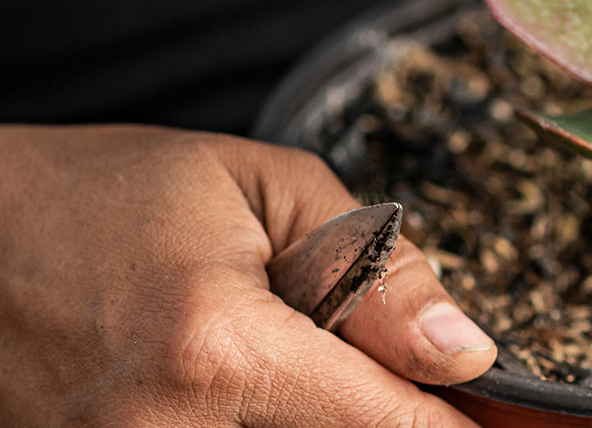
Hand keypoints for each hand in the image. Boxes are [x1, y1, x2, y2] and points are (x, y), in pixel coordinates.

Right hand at [0, 124, 496, 425]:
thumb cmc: (105, 194)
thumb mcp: (263, 187)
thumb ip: (377, 268)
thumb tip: (467, 354)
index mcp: (217, 352)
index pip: (389, 427)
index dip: (451, 425)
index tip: (486, 414)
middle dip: (365, 409)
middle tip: (333, 352)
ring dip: (299, 417)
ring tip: (251, 353)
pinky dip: (236, 426)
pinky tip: (230, 385)